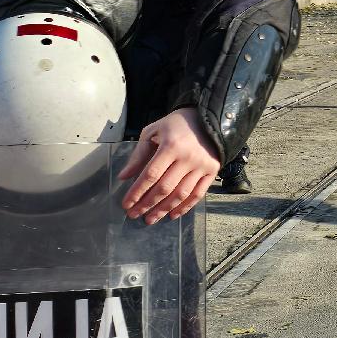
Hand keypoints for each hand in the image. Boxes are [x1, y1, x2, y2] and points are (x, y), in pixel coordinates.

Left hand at [118, 107, 220, 223]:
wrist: (208, 118)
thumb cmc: (176, 125)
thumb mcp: (153, 132)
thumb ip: (139, 155)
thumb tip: (124, 177)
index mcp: (171, 145)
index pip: (151, 175)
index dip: (137, 192)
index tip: (127, 204)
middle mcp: (188, 157)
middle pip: (165, 188)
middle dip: (147, 204)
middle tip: (135, 215)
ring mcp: (202, 166)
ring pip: (181, 194)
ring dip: (164, 209)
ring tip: (150, 218)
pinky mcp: (212, 171)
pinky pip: (198, 194)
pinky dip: (185, 207)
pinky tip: (172, 215)